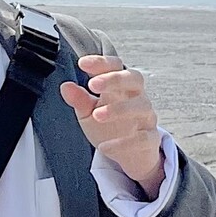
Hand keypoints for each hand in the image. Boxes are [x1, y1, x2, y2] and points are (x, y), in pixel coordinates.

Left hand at [60, 54, 164, 198]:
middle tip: (92, 84)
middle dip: (114, 79)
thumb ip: (80, 100)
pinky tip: (105, 147)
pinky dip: (124, 143)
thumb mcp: (90, 113)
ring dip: (119, 109)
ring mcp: (146, 117)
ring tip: (97, 116)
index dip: (101, 63)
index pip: (116, 67)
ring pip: (141, 106)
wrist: (132, 153)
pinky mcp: (150, 139)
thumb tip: (65, 87)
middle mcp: (137, 97)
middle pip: (134, 78)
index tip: (82, 63)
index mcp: (122, 87)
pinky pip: (142, 138)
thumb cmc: (111, 128)